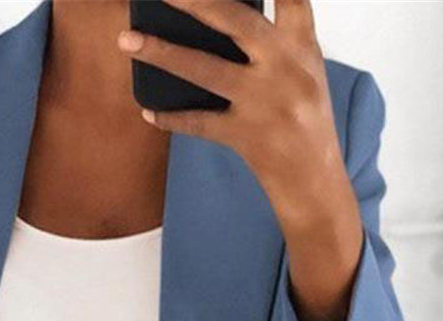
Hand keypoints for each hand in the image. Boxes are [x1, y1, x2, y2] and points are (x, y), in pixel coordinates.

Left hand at [118, 0, 364, 320]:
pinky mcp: (246, 136)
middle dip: (195, 1)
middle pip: (236, 20)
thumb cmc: (306, 119)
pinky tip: (148, 111)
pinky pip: (200, 124)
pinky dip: (171, 118)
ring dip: (162, 53)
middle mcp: (285, 68)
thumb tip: (220, 12)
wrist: (315, 181)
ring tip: (127, 39)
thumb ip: (280, 37)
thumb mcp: (306, 70)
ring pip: (205, 70)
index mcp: (302, 46)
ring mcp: (265, 103)